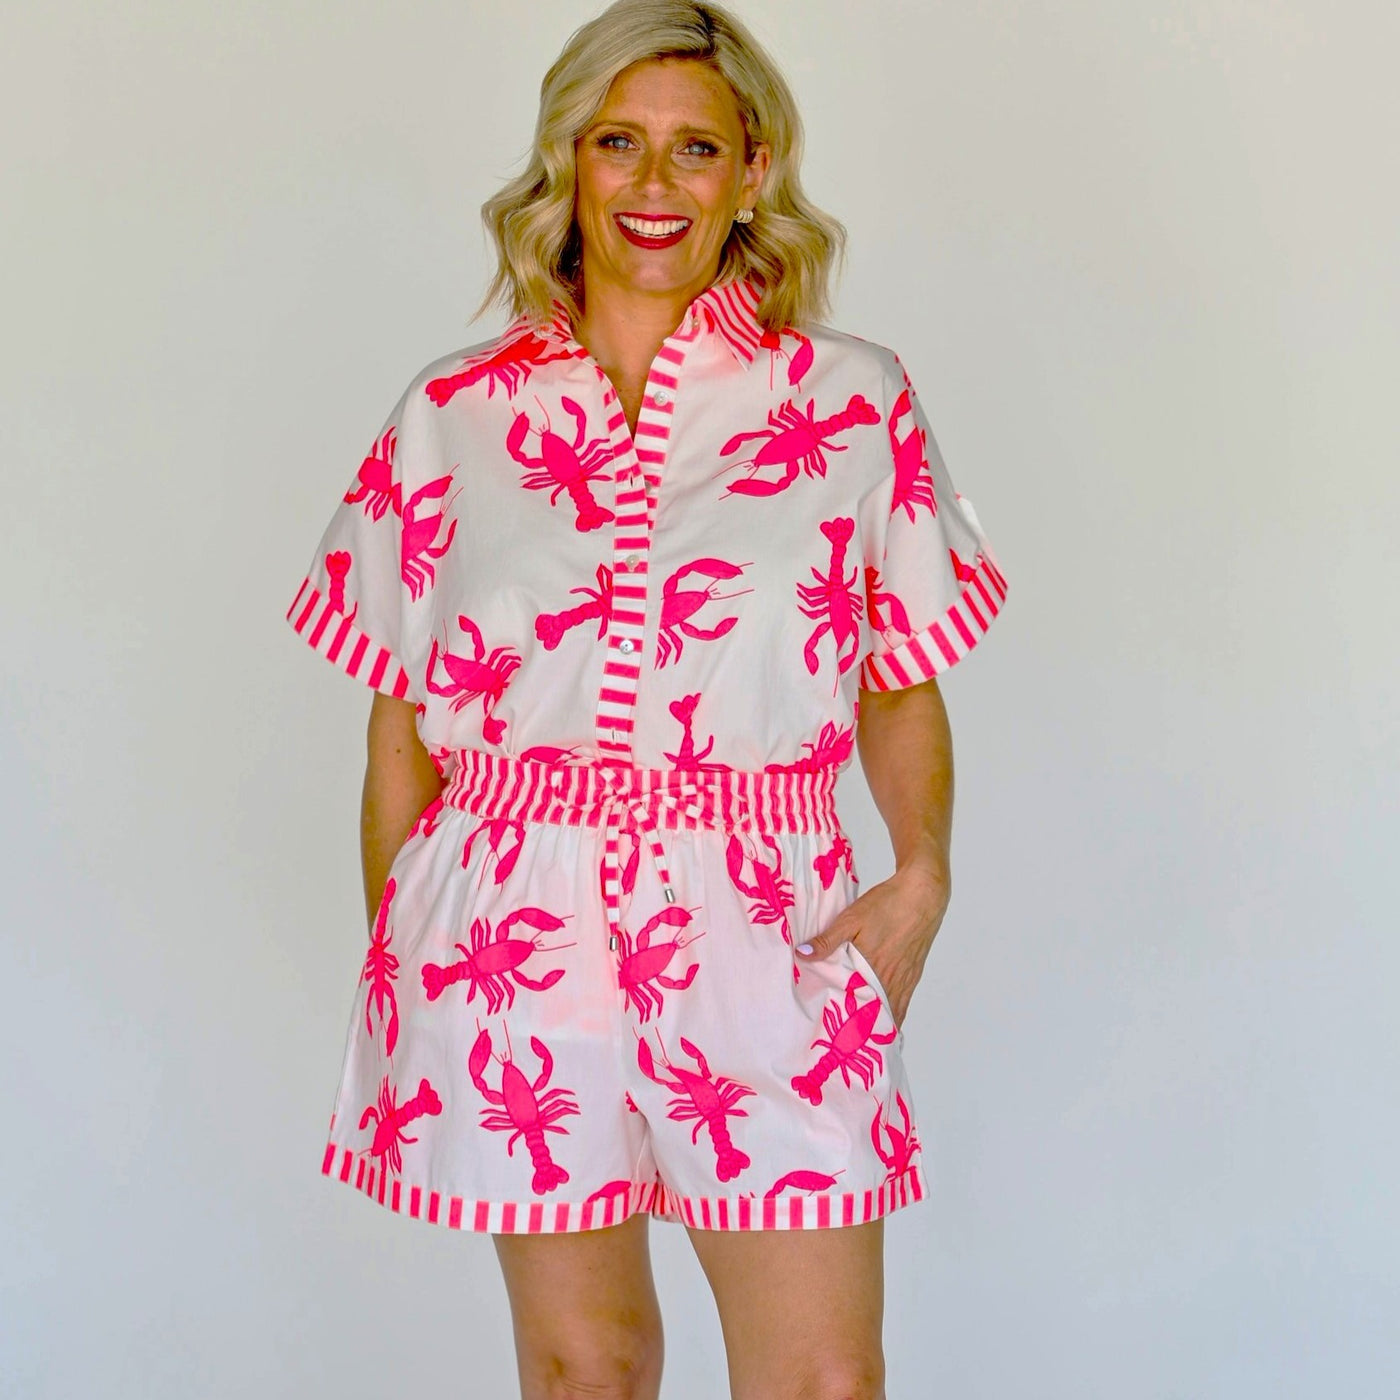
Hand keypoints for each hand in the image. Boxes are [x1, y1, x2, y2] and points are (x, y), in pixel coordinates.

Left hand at [795, 862, 950, 1029]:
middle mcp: (892, 979)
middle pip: (876, 1014)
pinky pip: (903, 1001)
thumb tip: (802, 955)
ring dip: (879, 1025)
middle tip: (847, 1046)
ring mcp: (906, 977)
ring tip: (865, 1040)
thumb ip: (828, 940)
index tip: (836, 1041)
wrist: (923, 894)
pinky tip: (887, 1018)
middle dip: (862, 1031)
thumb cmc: (888, 905)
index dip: (848, 1025)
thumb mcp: (851, 918)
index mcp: (873, 969)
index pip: (858, 1007)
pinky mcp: (914, 972)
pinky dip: (894, 1013)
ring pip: (892, 1011)